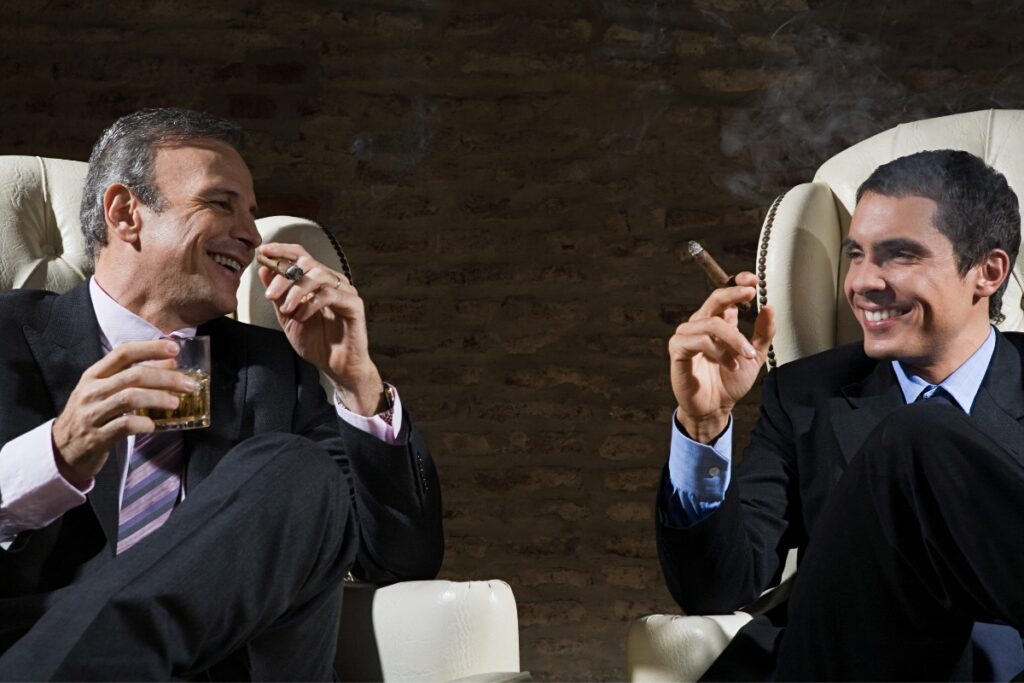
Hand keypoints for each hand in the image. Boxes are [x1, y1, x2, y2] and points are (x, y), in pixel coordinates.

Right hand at [52, 340, 194, 481]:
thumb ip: (133, 377)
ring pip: (130, 398)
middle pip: (133, 376)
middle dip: (166, 378)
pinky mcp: (97, 437)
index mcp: (94, 375)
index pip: (123, 353)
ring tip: (175, 403)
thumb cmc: (91, 416)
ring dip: (158, 398)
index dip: (150, 348)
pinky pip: (124, 426)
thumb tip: (170, 364)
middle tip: (188, 384)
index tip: (174, 349)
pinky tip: (153, 425)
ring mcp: (92, 414)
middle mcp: (91, 391)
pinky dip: (143, 423)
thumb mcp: (105, 391)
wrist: (61, 450)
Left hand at [257, 242, 383, 415]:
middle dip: (284, 276)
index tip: (263, 251)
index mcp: (318, 281)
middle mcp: (333, 282)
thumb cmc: (317, 342)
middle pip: (307, 262)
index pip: (302, 255)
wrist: (336, 367)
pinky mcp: (354, 305)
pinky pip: (330, 295)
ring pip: (319, 275)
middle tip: (270, 295)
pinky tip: (301, 317)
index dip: (283, 250)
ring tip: (286, 309)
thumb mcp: (288, 317)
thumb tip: (264, 269)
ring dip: (297, 290)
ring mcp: (345, 292)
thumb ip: (278, 294)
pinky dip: (311, 304)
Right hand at [668, 271, 774, 442]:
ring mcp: (687, 336)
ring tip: (746, 356)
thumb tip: (770, 307)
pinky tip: (729, 365)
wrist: (715, 408)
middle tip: (751, 294)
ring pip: (711, 323)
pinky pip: (698, 341)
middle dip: (734, 293)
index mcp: (719, 322)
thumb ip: (763, 333)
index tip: (754, 281)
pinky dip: (718, 352)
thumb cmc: (730, 382)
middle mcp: (701, 324)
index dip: (737, 282)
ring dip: (733, 338)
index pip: (725, 293)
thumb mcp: (755, 356)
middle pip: (715, 299)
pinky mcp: (678, 350)